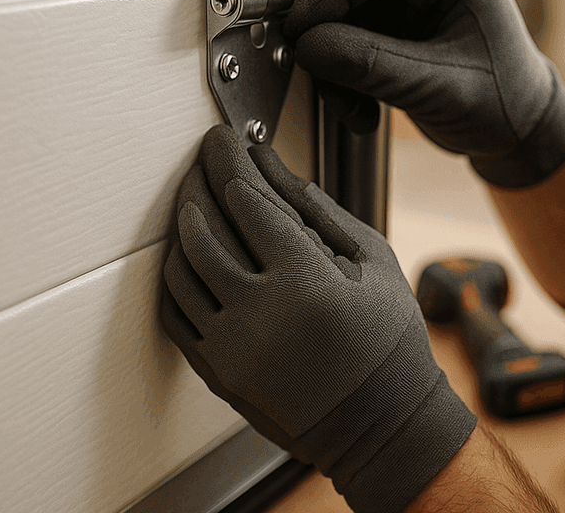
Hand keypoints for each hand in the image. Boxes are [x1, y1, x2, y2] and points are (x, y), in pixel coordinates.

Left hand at [160, 125, 475, 512]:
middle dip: (199, 180)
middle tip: (205, 159)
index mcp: (306, 282)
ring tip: (195, 200)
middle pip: (204, 226)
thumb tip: (274, 168)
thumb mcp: (374, 262)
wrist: (381, 425)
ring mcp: (231, 347)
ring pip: (180, 268)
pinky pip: (175, 312)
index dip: (230, 160)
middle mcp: (260, 315)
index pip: (247, 200)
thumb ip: (319, 211)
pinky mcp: (217, 372)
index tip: (227, 139)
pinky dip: (176, 275)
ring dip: (182, 225)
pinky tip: (190, 254)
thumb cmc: (389, 342)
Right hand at [283, 0, 564, 188]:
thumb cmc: (505, 101)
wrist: (518, 132)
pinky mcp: (390, 26)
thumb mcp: (437, 85)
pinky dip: (343, 79)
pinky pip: (344, 43)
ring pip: (339, 20)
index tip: (301, 28)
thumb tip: (310, 47)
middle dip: (331, 41)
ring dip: (336, 70)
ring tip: (356, 109)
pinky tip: (364, 109)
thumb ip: (371, 64)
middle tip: (322, 77)